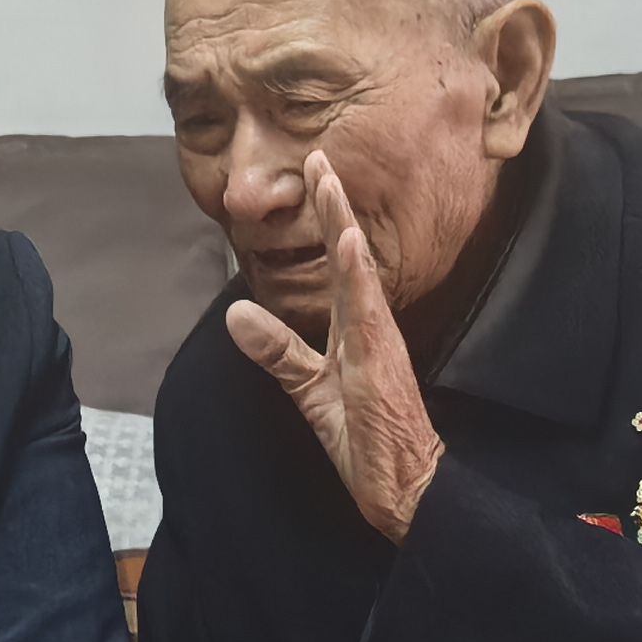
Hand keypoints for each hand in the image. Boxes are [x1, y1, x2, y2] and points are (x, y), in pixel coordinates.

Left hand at [224, 151, 444, 539]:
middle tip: (319, 156)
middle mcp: (370, 326)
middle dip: (335, 204)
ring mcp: (378, 343)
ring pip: (361, 273)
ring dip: (344, 226)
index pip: (340, 262)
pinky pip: (369, 315)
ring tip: (329, 182)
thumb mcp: (311, 390)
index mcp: (356, 328)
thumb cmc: (369, 438)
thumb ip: (278, 352)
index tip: (316, 174)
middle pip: (352, 253)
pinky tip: (351, 246)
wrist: (406, 485)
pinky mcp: (380, 366)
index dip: (328, 218)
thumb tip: (236, 314)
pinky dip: (360, 278)